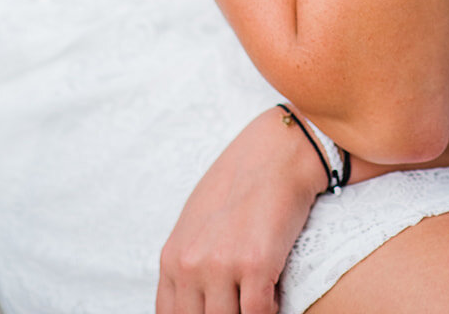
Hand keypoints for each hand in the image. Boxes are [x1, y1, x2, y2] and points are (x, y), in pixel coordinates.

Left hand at [156, 106, 324, 313]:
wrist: (276, 151)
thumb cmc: (240, 183)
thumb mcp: (197, 223)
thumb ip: (188, 263)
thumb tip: (191, 302)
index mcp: (172, 257)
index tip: (214, 309)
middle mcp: (190, 265)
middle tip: (238, 300)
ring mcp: (221, 265)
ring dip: (246, 313)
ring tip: (257, 296)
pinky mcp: (256, 264)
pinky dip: (270, 310)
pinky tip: (275, 292)